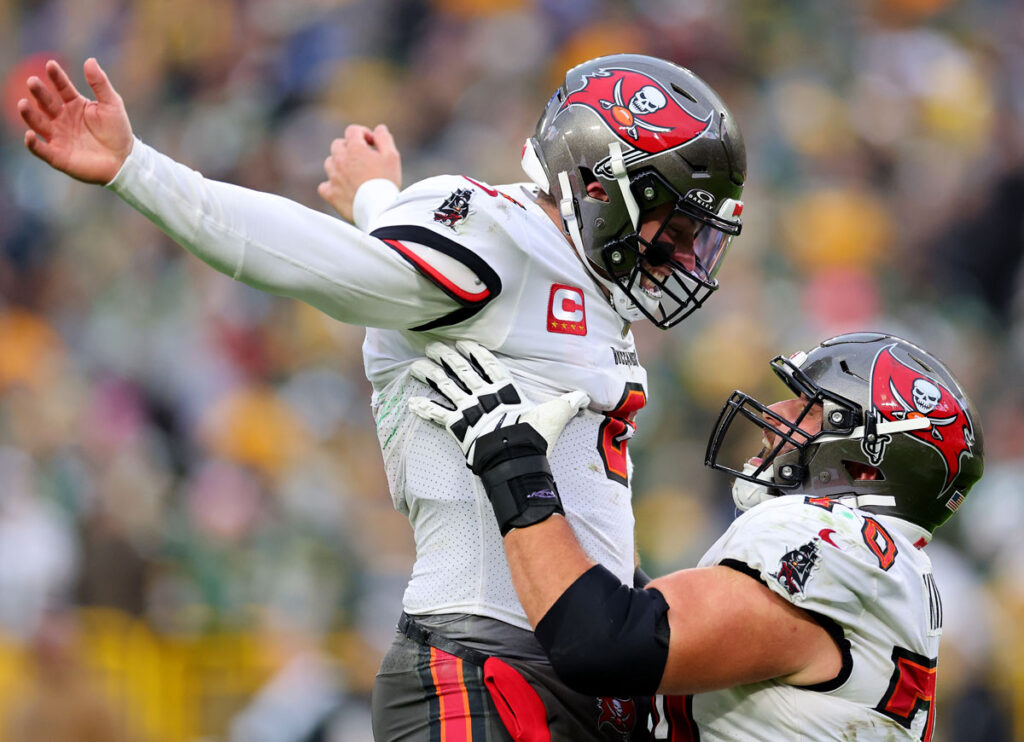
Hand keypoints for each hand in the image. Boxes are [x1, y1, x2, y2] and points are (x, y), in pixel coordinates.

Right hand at [18, 58, 133, 183]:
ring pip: (39, 123)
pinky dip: (33, 144)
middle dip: (39, 92)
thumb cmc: (118, 131)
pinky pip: (41, 149)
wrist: (125, 161)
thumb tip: (90, 60)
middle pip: (46, 103)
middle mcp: (62, 119)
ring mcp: (59, 136)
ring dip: (29, 114)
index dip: (56, 77)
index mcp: (75, 104)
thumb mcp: (112, 104)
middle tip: (33, 82)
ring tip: (24, 104)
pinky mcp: (58, 156)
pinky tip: (29, 135)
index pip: (62, 87)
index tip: (51, 65)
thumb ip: (100, 83)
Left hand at [318, 124, 400, 221]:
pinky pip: (324, 186)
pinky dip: (330, 185)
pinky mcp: (331, 194)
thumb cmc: (387, 182)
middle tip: (363, 159)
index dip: (363, 134)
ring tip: (353, 173)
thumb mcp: (392, 156)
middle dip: (349, 147)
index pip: (352, 130)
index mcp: (355, 149)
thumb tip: (379, 129)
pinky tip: (340, 188)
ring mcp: (333, 177)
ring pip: (329, 163)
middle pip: (338, 145)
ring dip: (339, 164)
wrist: (379, 209)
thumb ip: (384, 138)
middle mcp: (340, 160)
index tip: (372, 144)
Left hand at [409, 341, 588, 467]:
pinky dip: (425, 409)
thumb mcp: (555, 415)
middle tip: (433, 345)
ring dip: (430, 375)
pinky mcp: (459, 428)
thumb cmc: (536, 437)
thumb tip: (585, 395)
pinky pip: (438, 416)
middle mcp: (485, 396)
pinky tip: (411, 402)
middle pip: (462, 371)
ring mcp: (470, 410)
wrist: (517, 459)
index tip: (464, 342)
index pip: (488, 365)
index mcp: (506, 390)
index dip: (475, 352)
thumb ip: (567, 403)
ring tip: (416, 365)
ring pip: (446, 387)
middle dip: (447, 357)